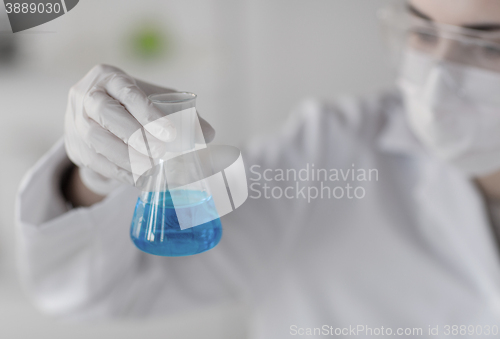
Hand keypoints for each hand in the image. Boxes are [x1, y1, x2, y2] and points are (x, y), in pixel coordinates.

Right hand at [64, 64, 214, 195]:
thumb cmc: (129, 105)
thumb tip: (210, 133)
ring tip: (152, 169)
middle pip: (107, 114)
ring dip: (127, 157)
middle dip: (136, 135)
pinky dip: (120, 172)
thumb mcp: (152, 99)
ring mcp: (75, 121)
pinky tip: (140, 179)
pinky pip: (96, 161)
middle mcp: (86, 96)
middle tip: (161, 153)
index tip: (171, 134)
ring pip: (97, 139)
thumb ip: (181, 113)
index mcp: (108, 77)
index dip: (149, 113)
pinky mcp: (75, 146)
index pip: (128, 93)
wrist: (89, 115)